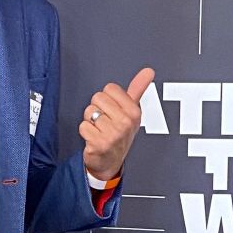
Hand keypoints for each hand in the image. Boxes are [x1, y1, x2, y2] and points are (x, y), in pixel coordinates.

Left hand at [80, 66, 153, 181]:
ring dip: (91, 121)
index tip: (113, 111)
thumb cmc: (119, 134)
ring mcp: (113, 134)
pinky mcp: (99, 144)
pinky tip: (94, 139)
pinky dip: (85, 132)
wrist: (110, 162)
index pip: (110, 88)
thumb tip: (148, 71)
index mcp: (134, 112)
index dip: (108, 98)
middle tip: (105, 122)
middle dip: (98, 108)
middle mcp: (125, 122)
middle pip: (97, 97)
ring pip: (89, 111)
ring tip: (99, 131)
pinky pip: (83, 126)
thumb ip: (138, 89)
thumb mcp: (131, 112)